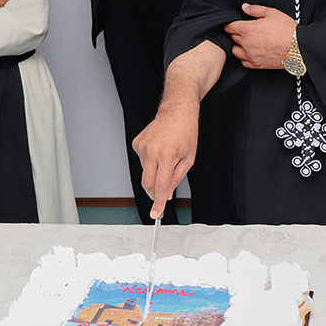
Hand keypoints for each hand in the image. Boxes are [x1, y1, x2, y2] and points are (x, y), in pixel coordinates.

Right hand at [133, 105, 199, 219]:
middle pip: (147, 183)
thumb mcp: (188, 159)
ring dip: (154, 172)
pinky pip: (142, 161)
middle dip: (153, 193)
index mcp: (167, 155)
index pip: (160, 186)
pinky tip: (158, 151)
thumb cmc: (186, 132)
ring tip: (166, 158)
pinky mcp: (136, 143)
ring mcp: (142, 146)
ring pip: (145, 172)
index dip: (158, 203)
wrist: (177, 112)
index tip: (156, 213)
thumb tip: (166, 194)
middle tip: (161, 196)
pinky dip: (150, 162)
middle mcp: (152, 151)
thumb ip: (176, 178)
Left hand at [224, 4, 296, 68]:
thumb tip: (245, 7)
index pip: (229, 27)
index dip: (229, 23)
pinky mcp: (257, 65)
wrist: (298, 47)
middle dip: (236, 33)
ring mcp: (251, 56)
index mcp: (248, 30)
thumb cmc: (287, 30)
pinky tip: (251, 52)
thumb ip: (255, 9)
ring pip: (235, 51)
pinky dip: (245, 57)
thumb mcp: (271, 13)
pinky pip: (244, 62)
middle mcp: (246, 44)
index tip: (232, 23)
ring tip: (247, 42)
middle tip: (245, 30)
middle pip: (232, 38)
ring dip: (238, 45)